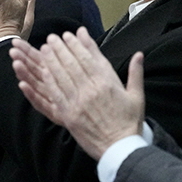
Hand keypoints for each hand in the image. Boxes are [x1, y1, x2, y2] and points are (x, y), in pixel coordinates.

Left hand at [9, 27, 143, 159]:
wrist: (120, 148)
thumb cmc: (130, 122)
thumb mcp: (137, 96)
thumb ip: (136, 73)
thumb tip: (139, 54)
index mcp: (108, 82)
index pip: (90, 57)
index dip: (79, 44)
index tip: (72, 34)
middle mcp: (91, 89)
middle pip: (72, 62)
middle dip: (61, 48)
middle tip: (53, 38)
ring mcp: (78, 102)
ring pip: (61, 75)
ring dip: (51, 60)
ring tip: (45, 48)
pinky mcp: (69, 114)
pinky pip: (55, 94)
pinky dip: (48, 80)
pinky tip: (42, 71)